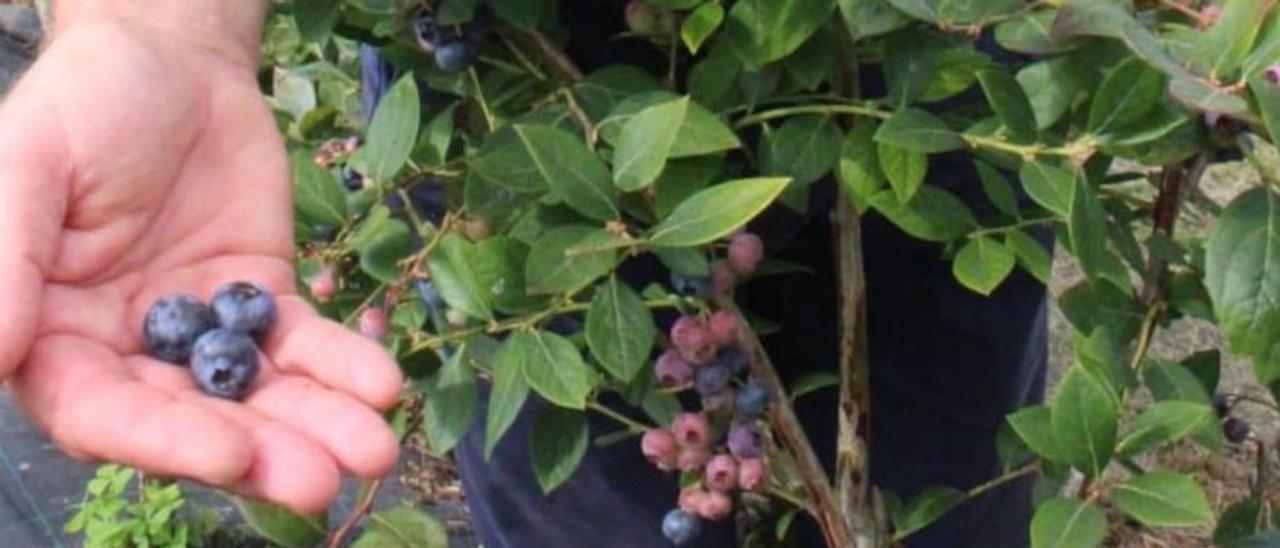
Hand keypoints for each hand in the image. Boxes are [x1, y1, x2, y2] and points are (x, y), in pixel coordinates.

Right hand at [0, 7, 402, 513]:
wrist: (169, 61)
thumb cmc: (81, 105)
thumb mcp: (27, 167)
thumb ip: (4, 257)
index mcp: (55, 336)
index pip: (103, 411)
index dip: (165, 440)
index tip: (229, 455)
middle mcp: (127, 349)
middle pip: (195, 418)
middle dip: (260, 451)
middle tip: (320, 479)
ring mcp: (202, 328)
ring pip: (259, 392)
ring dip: (316, 423)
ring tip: (374, 449)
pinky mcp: (261, 297)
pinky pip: (303, 342)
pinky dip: (343, 366)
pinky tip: (382, 385)